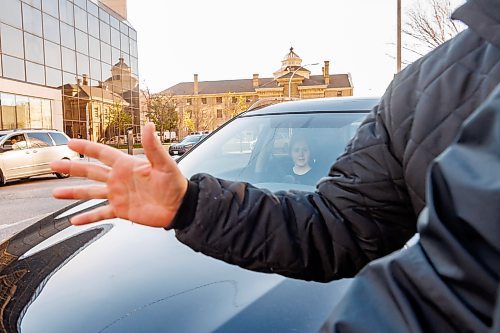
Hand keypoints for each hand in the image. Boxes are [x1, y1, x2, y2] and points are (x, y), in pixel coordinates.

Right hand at [51, 123, 187, 227]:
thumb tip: (149, 125)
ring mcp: (118, 195)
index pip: (102, 153)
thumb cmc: (175, 184)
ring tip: (56, 192)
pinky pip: (101, 214)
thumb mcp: (164, 164)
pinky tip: (74, 221)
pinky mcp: (122, 211)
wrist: (179, 207)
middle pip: (90, 171)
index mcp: (127, 165)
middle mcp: (119, 179)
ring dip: (73, 193)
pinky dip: (88, 217)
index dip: (87, 147)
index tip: (70, 142)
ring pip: (91, 193)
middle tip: (54, 164)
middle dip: (72, 167)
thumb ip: (153, 147)